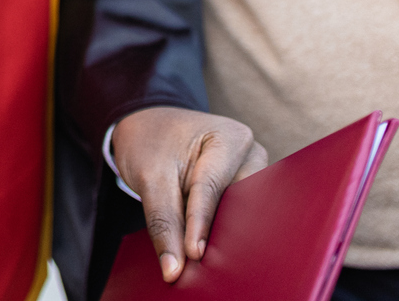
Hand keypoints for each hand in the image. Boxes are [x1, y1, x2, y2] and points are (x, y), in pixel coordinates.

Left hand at [111, 106, 266, 282]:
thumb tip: (174, 270)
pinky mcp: (245, 190)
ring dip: (225, 235)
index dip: (201, 223)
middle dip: (222, 232)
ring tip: (206, 258)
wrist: (147, 129)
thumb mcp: (149, 179)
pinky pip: (238, 217)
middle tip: (203, 261)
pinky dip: (223, 232)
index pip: (212, 187)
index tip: (193, 255)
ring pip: (243, 214)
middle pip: (239, 203)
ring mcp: (252, 173)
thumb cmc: (149, 144)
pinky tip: (211, 250)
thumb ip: (163, 222)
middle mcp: (250, 155)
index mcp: (229, 138)